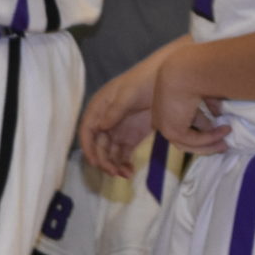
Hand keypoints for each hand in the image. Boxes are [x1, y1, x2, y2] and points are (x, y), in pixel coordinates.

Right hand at [80, 52, 163, 177]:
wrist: (167, 79)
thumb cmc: (143, 81)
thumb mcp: (127, 94)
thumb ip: (114, 111)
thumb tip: (100, 127)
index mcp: (99, 108)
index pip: (87, 130)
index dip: (88, 147)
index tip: (95, 162)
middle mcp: (106, 121)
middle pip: (98, 145)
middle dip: (103, 160)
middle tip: (114, 172)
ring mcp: (119, 129)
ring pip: (109, 152)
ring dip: (113, 164)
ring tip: (125, 174)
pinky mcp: (132, 136)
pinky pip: (123, 153)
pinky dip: (124, 163)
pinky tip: (130, 171)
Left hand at [149, 51, 230, 154]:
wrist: (185, 71)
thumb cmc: (194, 74)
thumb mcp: (201, 90)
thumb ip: (208, 103)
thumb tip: (218, 113)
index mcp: (164, 106)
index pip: (180, 124)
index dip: (198, 129)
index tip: (215, 128)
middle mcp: (160, 116)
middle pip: (183, 137)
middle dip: (205, 141)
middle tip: (223, 142)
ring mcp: (165, 125)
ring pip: (189, 143)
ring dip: (210, 144)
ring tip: (226, 142)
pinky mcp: (173, 131)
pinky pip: (196, 141)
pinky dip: (212, 138)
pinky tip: (226, 129)